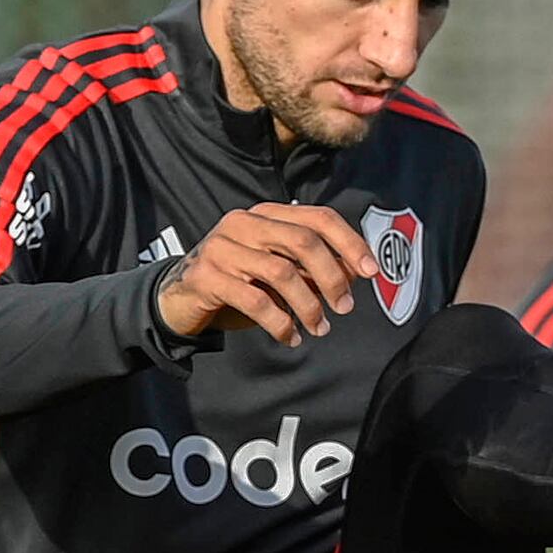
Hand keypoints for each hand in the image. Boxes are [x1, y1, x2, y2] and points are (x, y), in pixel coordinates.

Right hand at [156, 203, 378, 345]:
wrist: (180, 297)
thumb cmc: (241, 283)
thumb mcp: (281, 271)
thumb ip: (314, 267)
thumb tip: (357, 273)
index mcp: (267, 215)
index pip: (319, 217)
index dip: (350, 243)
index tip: (372, 272)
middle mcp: (243, 223)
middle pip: (303, 242)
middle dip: (332, 278)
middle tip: (345, 308)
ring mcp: (221, 247)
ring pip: (282, 273)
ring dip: (309, 307)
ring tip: (319, 329)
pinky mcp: (205, 276)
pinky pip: (255, 301)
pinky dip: (280, 323)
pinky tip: (290, 337)